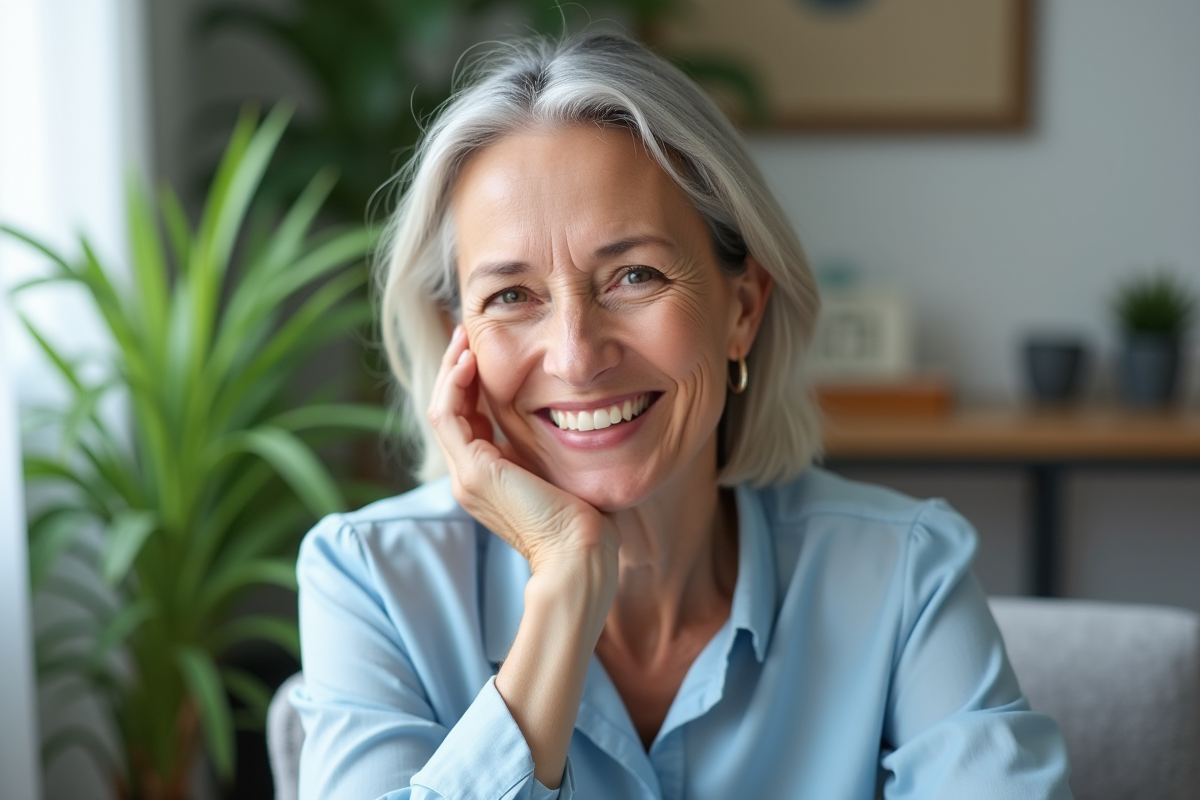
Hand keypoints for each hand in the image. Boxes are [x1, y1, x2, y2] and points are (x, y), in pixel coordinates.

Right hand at [427, 326, 618, 578]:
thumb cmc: (583, 519)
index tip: (481, 348)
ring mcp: (467, 476)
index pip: (467, 418)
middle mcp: (469, 477)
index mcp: (487, 476)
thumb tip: (566, 410)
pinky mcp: (474, 472)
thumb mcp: (559, 468)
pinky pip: (449, 416)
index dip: (470, 381)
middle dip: (455, 368)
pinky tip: (470, 360)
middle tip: (466, 332)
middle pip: (449, 409)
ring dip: (450, 369)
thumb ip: (547, 444)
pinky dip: (454, 384)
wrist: (580, 554)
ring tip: (464, 337)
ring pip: (442, 408)